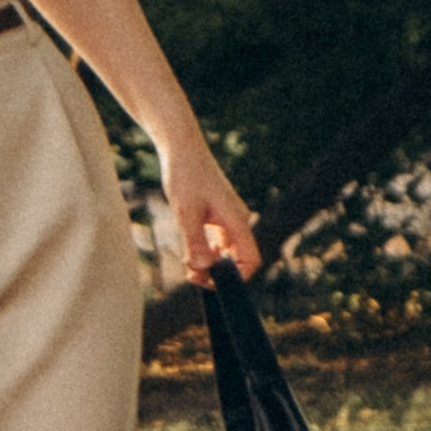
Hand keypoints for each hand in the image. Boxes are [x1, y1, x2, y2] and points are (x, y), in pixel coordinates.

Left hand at [165, 142, 260, 287]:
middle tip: (191, 275)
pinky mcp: (216, 217)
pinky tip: (189, 253)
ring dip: (209, 264)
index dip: (236, 277)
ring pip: (225, 253)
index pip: (250, 260)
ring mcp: (227, 220)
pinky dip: (204, 252)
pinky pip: (216, 243)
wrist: (181, 149)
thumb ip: (195, 240)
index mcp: (236, 221)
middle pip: (238, 260)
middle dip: (217, 274)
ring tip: (188, 265)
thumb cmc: (185, 176)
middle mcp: (236, 222)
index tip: (211, 282)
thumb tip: (203, 267)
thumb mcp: (185, 211)